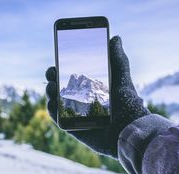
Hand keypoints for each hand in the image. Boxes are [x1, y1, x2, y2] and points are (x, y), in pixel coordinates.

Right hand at [45, 36, 149, 159]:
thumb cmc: (128, 104)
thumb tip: (115, 38)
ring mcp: (78, 116)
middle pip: (62, 89)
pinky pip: (59, 120)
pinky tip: (51, 103)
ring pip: (57, 103)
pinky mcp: (75, 129)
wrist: (129, 129)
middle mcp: (83, 102)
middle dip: (53, 79)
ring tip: (51, 87)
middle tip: (52, 72)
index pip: (72, 78)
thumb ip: (118, 59)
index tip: (57, 61)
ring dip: (50, 94)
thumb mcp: (122, 78)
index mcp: (92, 90)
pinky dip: (52, 111)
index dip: (63, 70)